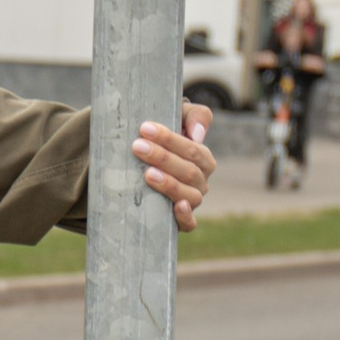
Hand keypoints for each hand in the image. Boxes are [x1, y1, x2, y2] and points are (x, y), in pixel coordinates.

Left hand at [138, 106, 214, 231]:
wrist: (138, 161)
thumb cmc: (158, 137)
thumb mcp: (177, 118)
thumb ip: (194, 116)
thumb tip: (197, 135)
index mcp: (202, 159)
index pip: (192, 149)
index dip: (170, 139)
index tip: (145, 128)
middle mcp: (200, 181)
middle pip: (188, 171)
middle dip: (162, 158)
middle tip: (137, 146)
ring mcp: (191, 201)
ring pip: (189, 196)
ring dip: (169, 184)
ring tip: (147, 173)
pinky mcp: (179, 220)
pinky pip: (189, 224)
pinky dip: (185, 217)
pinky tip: (177, 207)